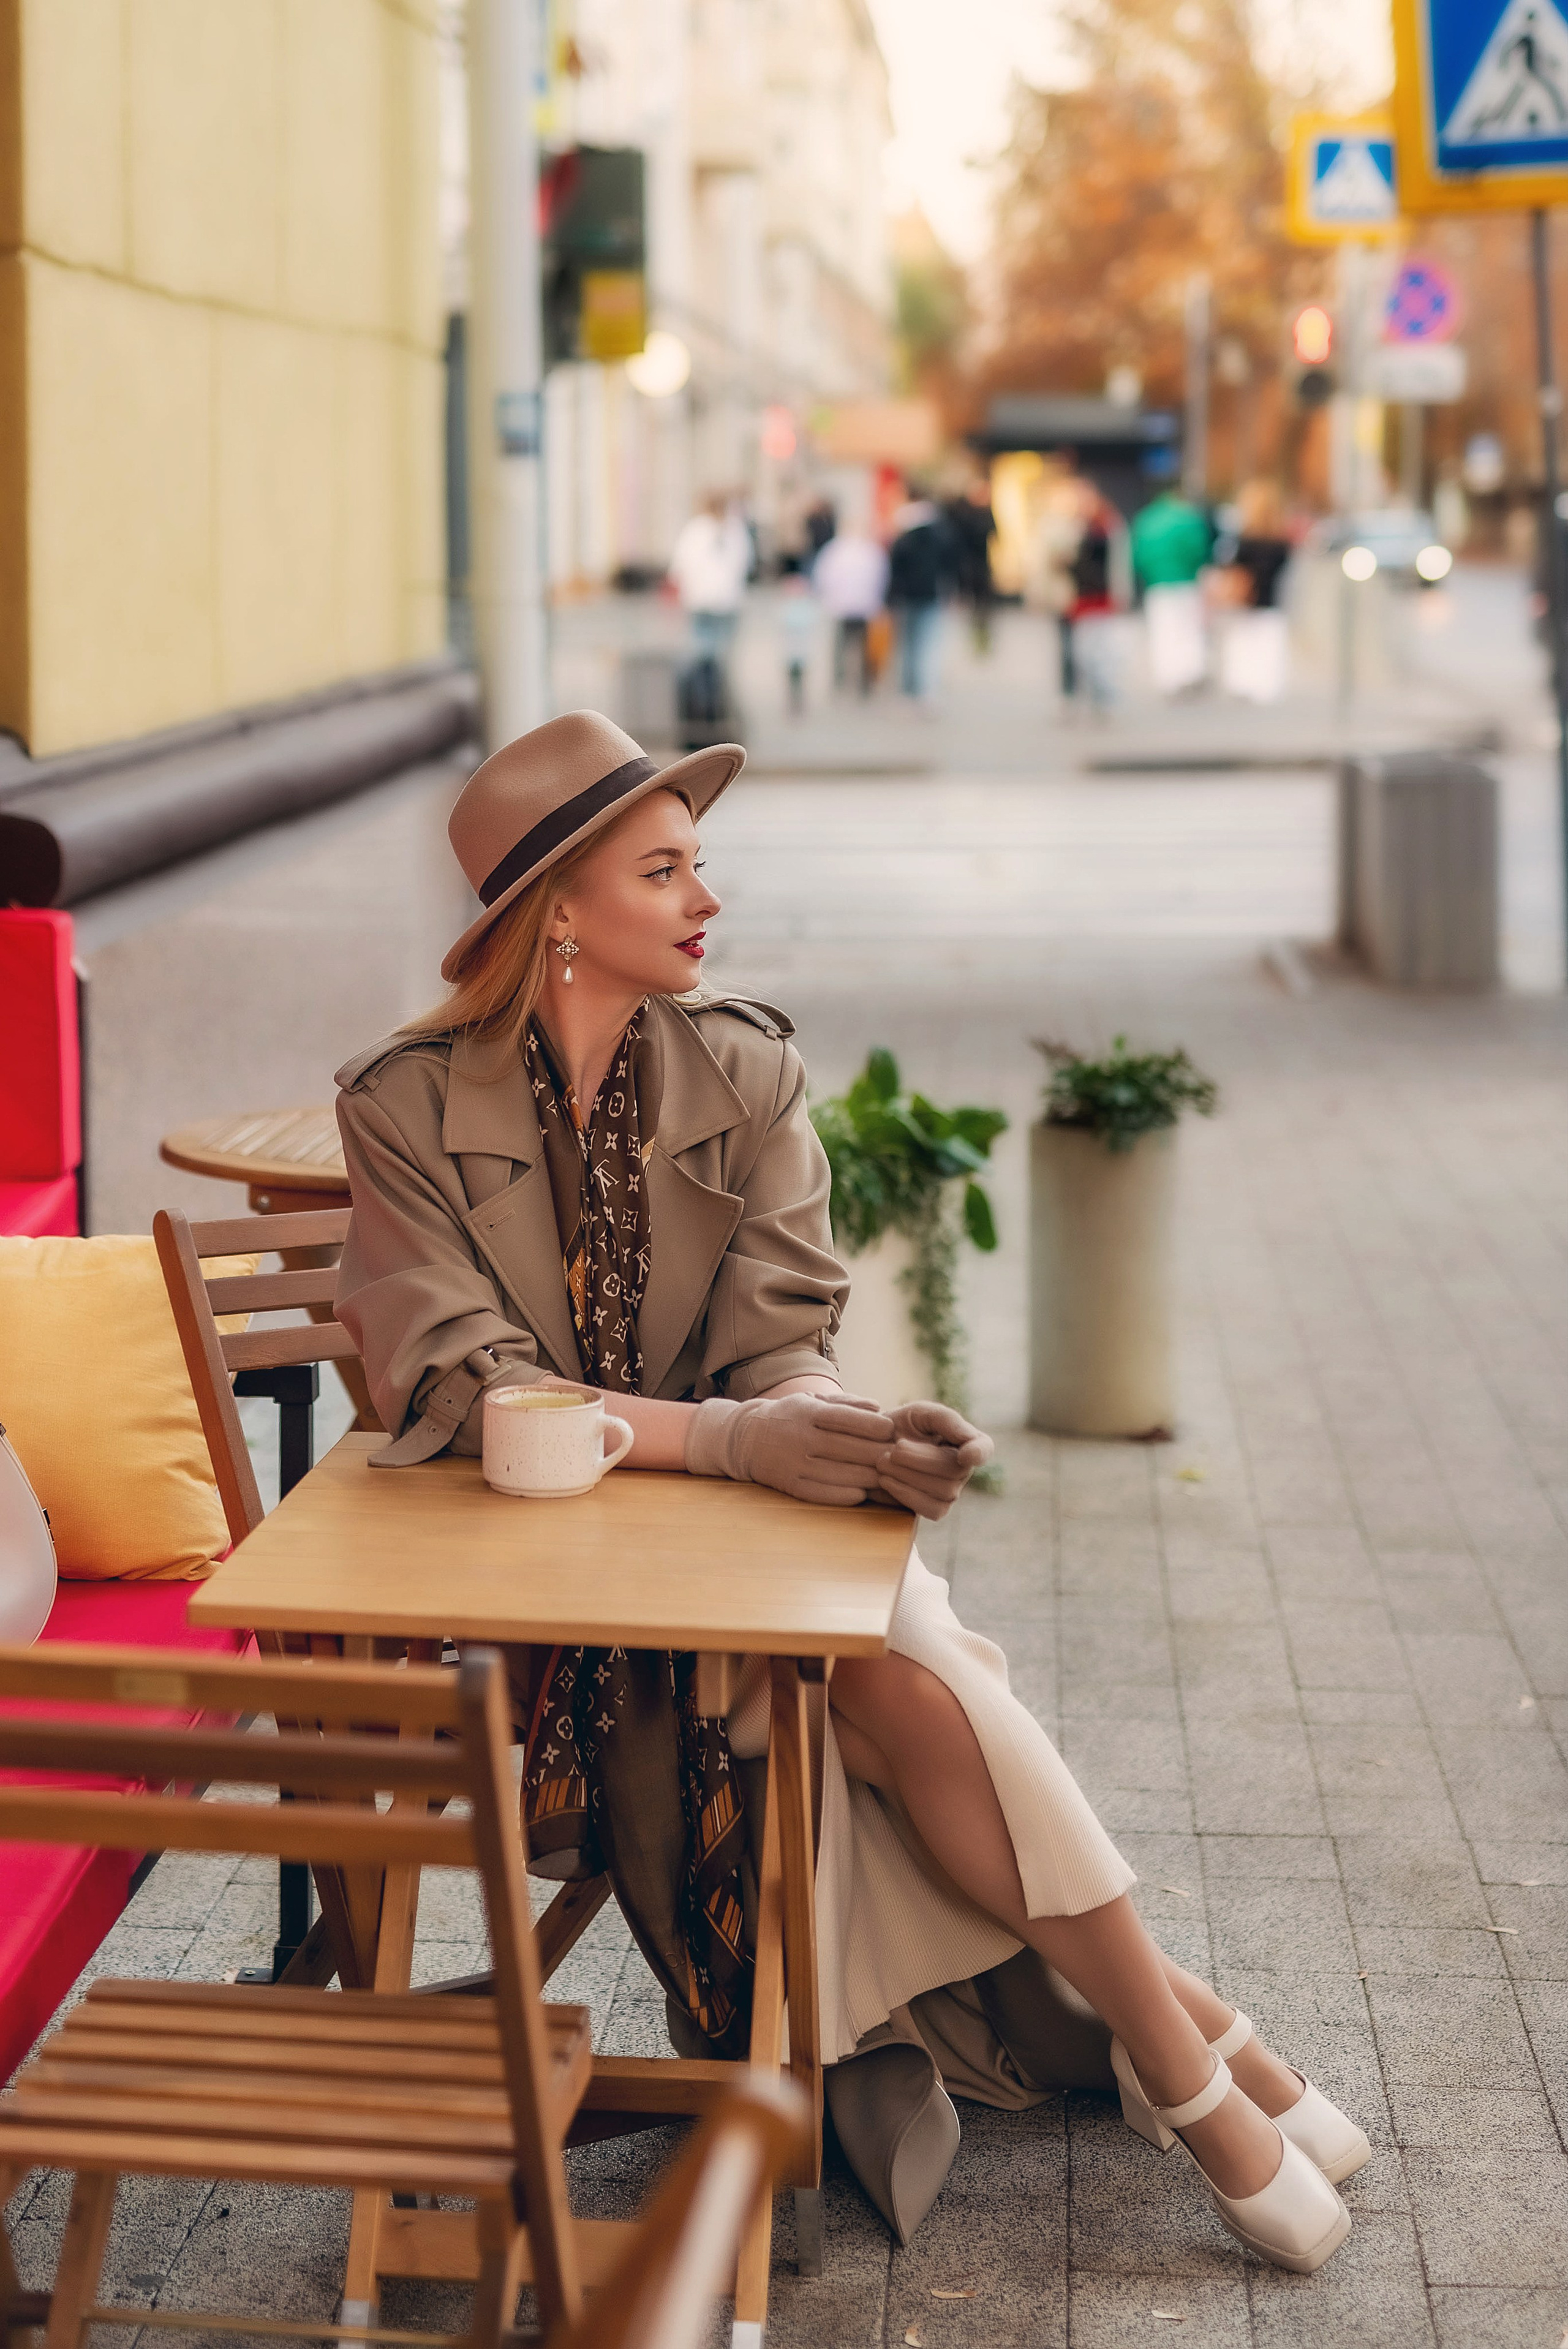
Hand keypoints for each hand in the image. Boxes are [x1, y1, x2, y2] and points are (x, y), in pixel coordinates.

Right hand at [686, 1392, 895, 1506]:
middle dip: (879, 1453)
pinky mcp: (791, 1486)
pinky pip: (826, 1494)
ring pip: (843, 1474)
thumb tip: (878, 1407)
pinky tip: (862, 1490)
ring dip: (870, 1477)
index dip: (875, 1426)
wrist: (744, 1439)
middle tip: (897, 1456)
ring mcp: (795, 1464)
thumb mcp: (811, 1402)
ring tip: (884, 1475)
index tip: (891, 1429)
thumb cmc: (789, 1417)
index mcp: (809, 1413)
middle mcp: (802, 1438)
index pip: (848, 1419)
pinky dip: (849, 1494)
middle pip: (851, 1449)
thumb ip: (846, 1404)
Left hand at [873, 1400, 993, 1519]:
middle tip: (894, 1449)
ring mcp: (952, 1491)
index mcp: (967, 1440)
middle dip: (919, 1460)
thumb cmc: (901, 1425)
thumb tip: (969, 1441)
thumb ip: (947, 1420)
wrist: (872, 1447)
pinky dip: (905, 1494)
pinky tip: (886, 1480)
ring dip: (907, 1476)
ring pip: (943, 1492)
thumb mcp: (921, 1413)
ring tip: (884, 1462)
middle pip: (955, 1472)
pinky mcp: (935, 1508)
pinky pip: (932, 1509)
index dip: (977, 1453)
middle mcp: (964, 1468)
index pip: (984, 1448)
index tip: (964, 1455)